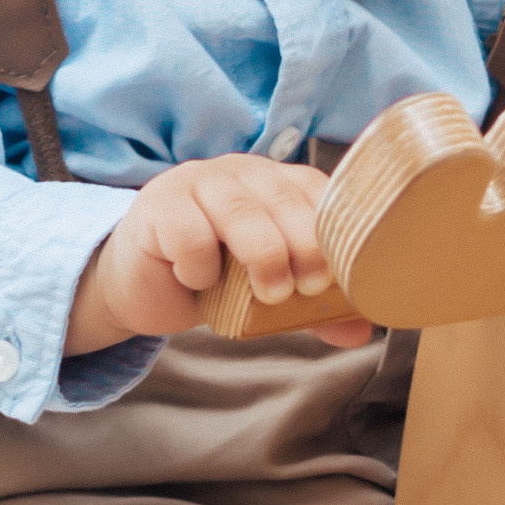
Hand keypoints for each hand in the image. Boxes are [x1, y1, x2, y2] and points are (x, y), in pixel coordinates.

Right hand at [67, 155, 374, 352]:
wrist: (143, 288)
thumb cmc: (214, 282)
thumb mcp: (269, 296)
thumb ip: (313, 308)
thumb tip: (360, 331)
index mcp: (276, 183)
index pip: (316, 189)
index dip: (333, 230)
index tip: (340, 274)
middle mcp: (240, 173)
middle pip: (282, 197)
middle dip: (304, 244)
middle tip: (310, 287)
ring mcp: (197, 182)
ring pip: (240, 209)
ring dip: (263, 254)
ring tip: (271, 294)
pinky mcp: (159, 205)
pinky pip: (189, 233)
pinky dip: (201, 266)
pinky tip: (198, 282)